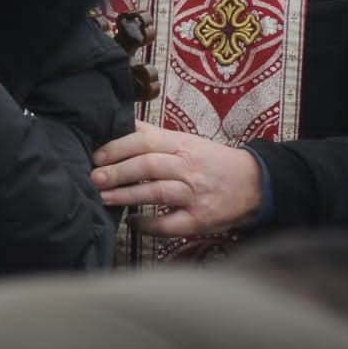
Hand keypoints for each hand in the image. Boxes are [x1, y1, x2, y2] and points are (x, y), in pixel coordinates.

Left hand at [89, 121, 262, 236]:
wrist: (253, 183)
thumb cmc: (210, 161)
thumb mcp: (186, 140)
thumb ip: (154, 134)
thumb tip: (120, 124)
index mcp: (182, 144)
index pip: (146, 140)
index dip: (118, 148)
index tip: (97, 156)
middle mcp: (188, 167)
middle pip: (149, 166)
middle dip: (118, 172)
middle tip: (94, 177)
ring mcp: (195, 194)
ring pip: (157, 193)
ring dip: (127, 196)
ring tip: (104, 197)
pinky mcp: (200, 219)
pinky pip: (170, 224)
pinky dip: (148, 225)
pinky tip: (132, 222)